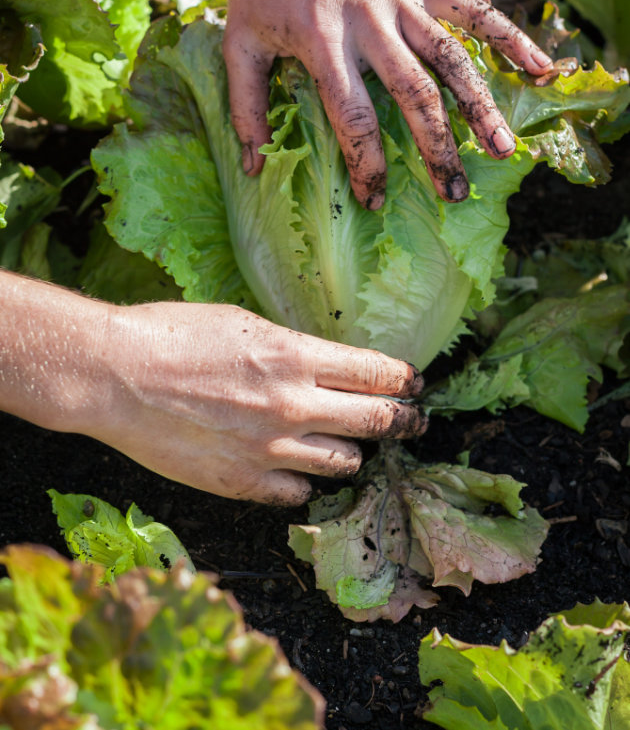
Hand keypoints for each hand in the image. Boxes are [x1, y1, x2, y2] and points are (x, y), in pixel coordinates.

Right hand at [91, 302, 425, 503]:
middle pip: (375, 421)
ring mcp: (269, 450)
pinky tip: (293, 469)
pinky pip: (297, 493)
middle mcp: (293, 406)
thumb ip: (290, 349)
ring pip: (344, 463)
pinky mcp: (242, 483)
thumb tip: (321, 363)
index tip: (415, 384)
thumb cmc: (172, 334)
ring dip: (350, 451)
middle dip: (403, 421)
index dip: (404, 380)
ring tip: (346, 445)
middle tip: (413, 421)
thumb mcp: (244, 324)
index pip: (377, 374)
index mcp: (295, 357)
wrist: (115, 376)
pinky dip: (302, 480)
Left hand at [223, 0, 553, 208]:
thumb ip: (245, 106)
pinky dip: (508, 36)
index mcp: (322, 42)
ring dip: (480, 108)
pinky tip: (538, 67)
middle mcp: (369, 23)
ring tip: (502, 150)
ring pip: (452, 59)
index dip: (366, 164)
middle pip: (415, 96)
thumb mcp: (238, 41)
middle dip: (437, 150)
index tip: (374, 200)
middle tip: (453, 194)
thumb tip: (252, 167)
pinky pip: (472, 9)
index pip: (352, 117)